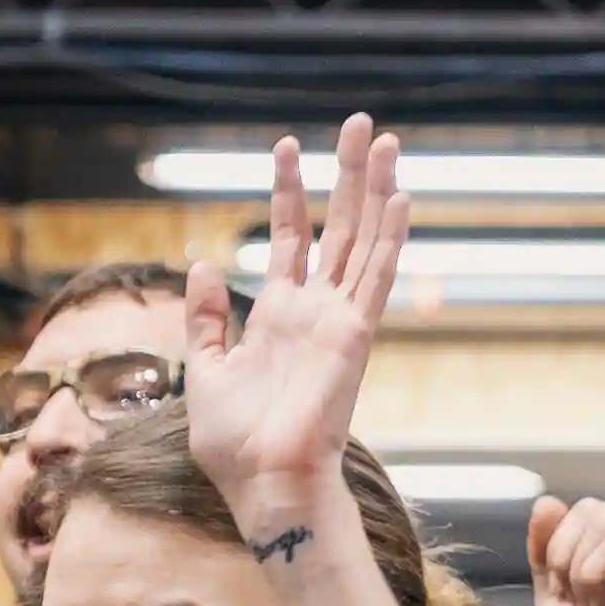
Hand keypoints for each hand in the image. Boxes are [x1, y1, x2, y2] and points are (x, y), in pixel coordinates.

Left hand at [184, 120, 402, 545]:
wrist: (263, 482)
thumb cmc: (234, 443)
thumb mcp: (205, 368)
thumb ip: (207, 318)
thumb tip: (202, 265)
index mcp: (279, 315)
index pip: (290, 237)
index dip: (289, 191)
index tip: (288, 145)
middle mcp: (315, 310)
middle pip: (338, 226)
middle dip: (345, 173)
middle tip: (357, 123)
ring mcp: (339, 320)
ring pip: (364, 239)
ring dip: (375, 189)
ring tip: (383, 140)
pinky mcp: (356, 335)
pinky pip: (377, 276)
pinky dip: (391, 236)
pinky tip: (401, 196)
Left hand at [526, 499, 604, 605]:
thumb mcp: (556, 594)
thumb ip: (550, 550)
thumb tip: (546, 500)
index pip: (586, 510)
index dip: (561, 551)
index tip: (576, 600)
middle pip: (592, 511)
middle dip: (567, 562)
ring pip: (603, 526)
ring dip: (581, 577)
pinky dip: (594, 582)